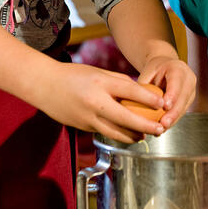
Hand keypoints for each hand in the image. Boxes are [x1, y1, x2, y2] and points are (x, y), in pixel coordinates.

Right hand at [34, 61, 167, 142]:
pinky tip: (127, 134)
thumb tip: (141, 93)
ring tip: (145, 136)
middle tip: (160, 129)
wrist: (43, 85)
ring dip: (133, 136)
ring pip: (115, 132)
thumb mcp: (98, 72)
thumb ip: (118, 82)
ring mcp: (88, 117)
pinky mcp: (82, 127)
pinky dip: (118, 134)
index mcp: (101, 83)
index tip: (163, 104)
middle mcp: (95, 102)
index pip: (130, 91)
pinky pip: (104, 131)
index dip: (149, 99)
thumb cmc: (74, 75)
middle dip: (145, 126)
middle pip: (125, 118)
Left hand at [136, 55, 196, 127]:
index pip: (176, 82)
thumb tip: (136, 102)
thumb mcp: (147, 73)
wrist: (165, 66)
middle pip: (182, 97)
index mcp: (177, 68)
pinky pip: (181, 112)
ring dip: (173, 120)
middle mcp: (188, 78)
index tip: (165, 106)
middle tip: (163, 124)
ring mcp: (191, 89)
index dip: (172, 95)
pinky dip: (172, 120)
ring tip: (162, 129)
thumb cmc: (154, 70)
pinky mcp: (189, 100)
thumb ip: (144, 86)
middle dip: (174, 113)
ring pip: (184, 107)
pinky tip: (162, 129)